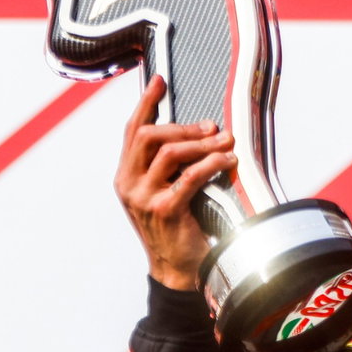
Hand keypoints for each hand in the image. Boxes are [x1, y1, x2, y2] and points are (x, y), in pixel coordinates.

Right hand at [114, 75, 237, 289]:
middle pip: (149, 136)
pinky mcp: (165, 211)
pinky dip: (211, 164)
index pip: (132, 131)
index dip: (145, 103)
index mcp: (125, 177)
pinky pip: (189, 177)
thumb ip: (165, 166)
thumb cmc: (176, 229)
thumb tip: (193, 132)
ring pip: (169, 152)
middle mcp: (128, 185)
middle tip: (212, 126)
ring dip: (202, 143)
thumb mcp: (161, 193)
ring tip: (226, 141)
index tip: (159, 80)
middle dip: (184, 126)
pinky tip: (227, 160)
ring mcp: (143, 199)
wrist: (177, 271)